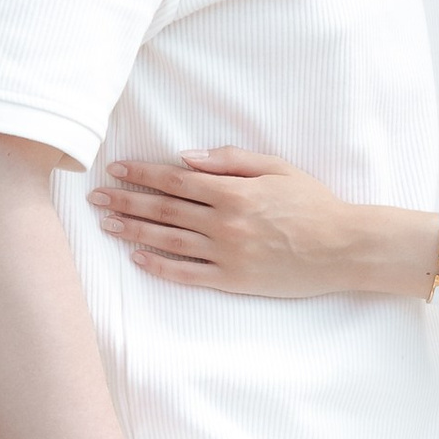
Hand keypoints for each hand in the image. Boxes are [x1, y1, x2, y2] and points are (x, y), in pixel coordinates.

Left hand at [95, 149, 357, 296]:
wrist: (343, 248)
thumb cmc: (313, 203)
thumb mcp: (277, 168)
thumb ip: (231, 160)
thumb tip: (186, 158)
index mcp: (233, 192)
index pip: (175, 180)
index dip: (141, 174)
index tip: (116, 170)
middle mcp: (224, 223)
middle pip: (163, 209)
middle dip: (126, 201)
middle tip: (96, 198)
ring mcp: (227, 254)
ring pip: (168, 240)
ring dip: (133, 230)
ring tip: (106, 224)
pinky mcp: (233, 280)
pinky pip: (188, 274)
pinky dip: (160, 266)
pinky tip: (138, 257)